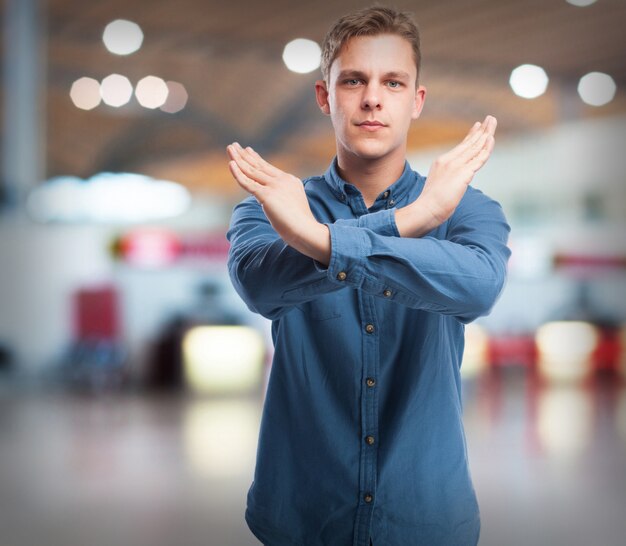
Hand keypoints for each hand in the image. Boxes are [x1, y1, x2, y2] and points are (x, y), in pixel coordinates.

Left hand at [227, 143, 330, 263]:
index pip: (268, 168)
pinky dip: (238, 173)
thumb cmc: (300, 224)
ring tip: (230, 148)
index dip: (255, 158)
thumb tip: (270, 202)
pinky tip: (231, 164)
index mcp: (289, 180)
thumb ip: (281, 198)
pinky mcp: (267, 195)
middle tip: (233, 146)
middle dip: (244, 155)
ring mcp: (275, 187)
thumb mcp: (292, 205)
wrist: (306, 230)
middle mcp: (282, 180)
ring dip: (238, 158)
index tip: (247, 150)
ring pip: (252, 170)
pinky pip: (248, 182)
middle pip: (258, 165)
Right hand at [401, 116, 496, 234]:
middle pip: (469, 143)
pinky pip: (479, 158)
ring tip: (493, 122)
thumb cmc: (430, 204)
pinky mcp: (463, 173)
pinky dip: (486, 148)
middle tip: (491, 119)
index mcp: (442, 162)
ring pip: (475, 147)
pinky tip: (491, 139)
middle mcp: (449, 160)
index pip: (461, 147)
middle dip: (482, 130)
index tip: (479, 126)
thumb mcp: (438, 186)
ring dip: (486, 133)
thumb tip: (454, 184)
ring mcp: (456, 166)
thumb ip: (447, 180)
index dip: (472, 136)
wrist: (426, 209)